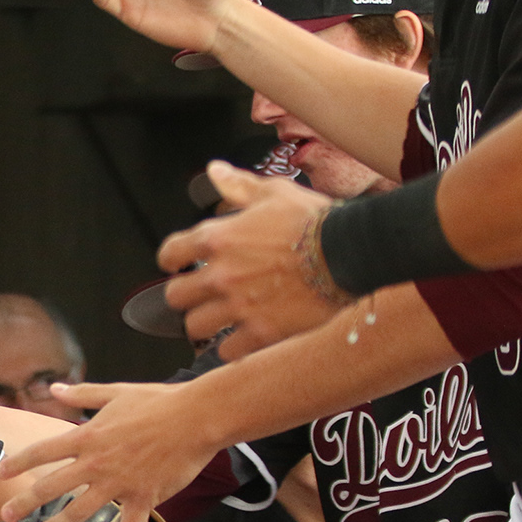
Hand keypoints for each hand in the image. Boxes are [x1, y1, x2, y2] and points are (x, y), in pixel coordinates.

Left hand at [0, 382, 220, 521]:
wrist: (198, 417)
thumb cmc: (158, 401)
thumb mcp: (116, 392)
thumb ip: (83, 394)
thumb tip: (55, 387)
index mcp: (89, 436)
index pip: (44, 451)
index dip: (20, 462)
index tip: (1, 473)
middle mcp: (97, 462)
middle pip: (53, 485)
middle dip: (25, 502)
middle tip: (4, 516)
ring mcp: (120, 483)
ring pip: (81, 511)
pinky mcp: (144, 497)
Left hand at [158, 166, 343, 352]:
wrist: (351, 251)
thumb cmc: (315, 219)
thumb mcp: (274, 193)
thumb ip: (238, 186)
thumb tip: (214, 171)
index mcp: (218, 239)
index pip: (170, 254)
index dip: (171, 260)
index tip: (176, 264)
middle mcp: (220, 274)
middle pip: (175, 296)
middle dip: (187, 295)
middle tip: (202, 294)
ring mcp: (239, 305)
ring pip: (195, 326)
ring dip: (205, 323)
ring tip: (220, 318)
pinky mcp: (260, 331)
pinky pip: (226, 350)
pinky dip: (232, 347)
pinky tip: (242, 338)